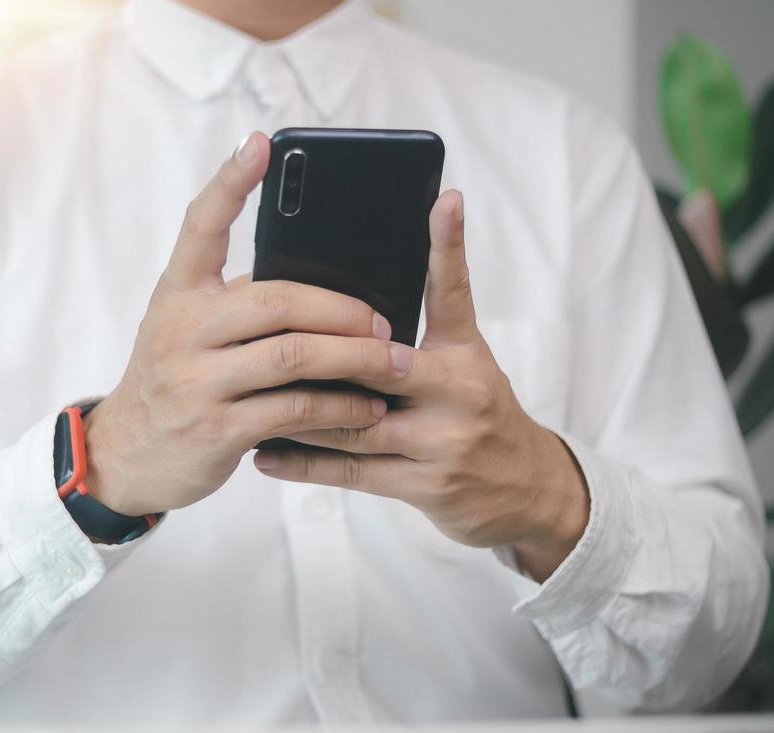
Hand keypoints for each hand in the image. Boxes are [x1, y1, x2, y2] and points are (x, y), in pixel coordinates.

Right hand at [86, 132, 413, 516]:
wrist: (126, 455)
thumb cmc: (177, 381)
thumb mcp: (188, 331)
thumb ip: (238, 305)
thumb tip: (328, 283)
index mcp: (178, 294)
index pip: (200, 225)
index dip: (230, 181)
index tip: (262, 143)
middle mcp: (182, 330)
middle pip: (276, 300)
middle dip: (342, 309)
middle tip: (386, 322)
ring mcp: (197, 381)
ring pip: (294, 357)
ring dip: (355, 360)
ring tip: (395, 364)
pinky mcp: (217, 429)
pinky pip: (294, 410)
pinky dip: (340, 408)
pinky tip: (367, 409)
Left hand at [251, 190, 590, 579]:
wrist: (525, 490)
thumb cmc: (480, 411)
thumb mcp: (468, 359)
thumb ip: (430, 320)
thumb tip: (378, 273)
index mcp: (465, 354)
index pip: (454, 291)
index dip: (449, 244)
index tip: (442, 201)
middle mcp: (458, 393)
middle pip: (376, 365)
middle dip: (321, 354)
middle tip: (264, 337)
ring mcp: (441, 444)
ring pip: (353, 422)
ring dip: (297, 411)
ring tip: (248, 397)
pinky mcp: (423, 486)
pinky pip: (352, 471)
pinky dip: (305, 462)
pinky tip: (266, 454)